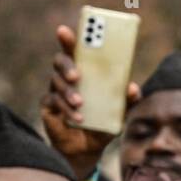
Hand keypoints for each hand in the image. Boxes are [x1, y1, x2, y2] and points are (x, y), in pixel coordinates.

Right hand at [39, 24, 140, 178]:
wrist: (88, 149)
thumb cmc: (104, 124)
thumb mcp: (119, 113)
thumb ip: (127, 101)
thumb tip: (132, 87)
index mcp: (84, 72)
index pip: (74, 50)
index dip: (68, 39)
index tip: (64, 31)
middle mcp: (66, 78)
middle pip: (60, 61)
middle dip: (67, 66)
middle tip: (77, 75)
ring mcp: (55, 91)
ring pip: (56, 83)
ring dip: (69, 92)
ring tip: (81, 104)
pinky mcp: (48, 107)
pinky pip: (54, 102)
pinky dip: (67, 110)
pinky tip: (78, 118)